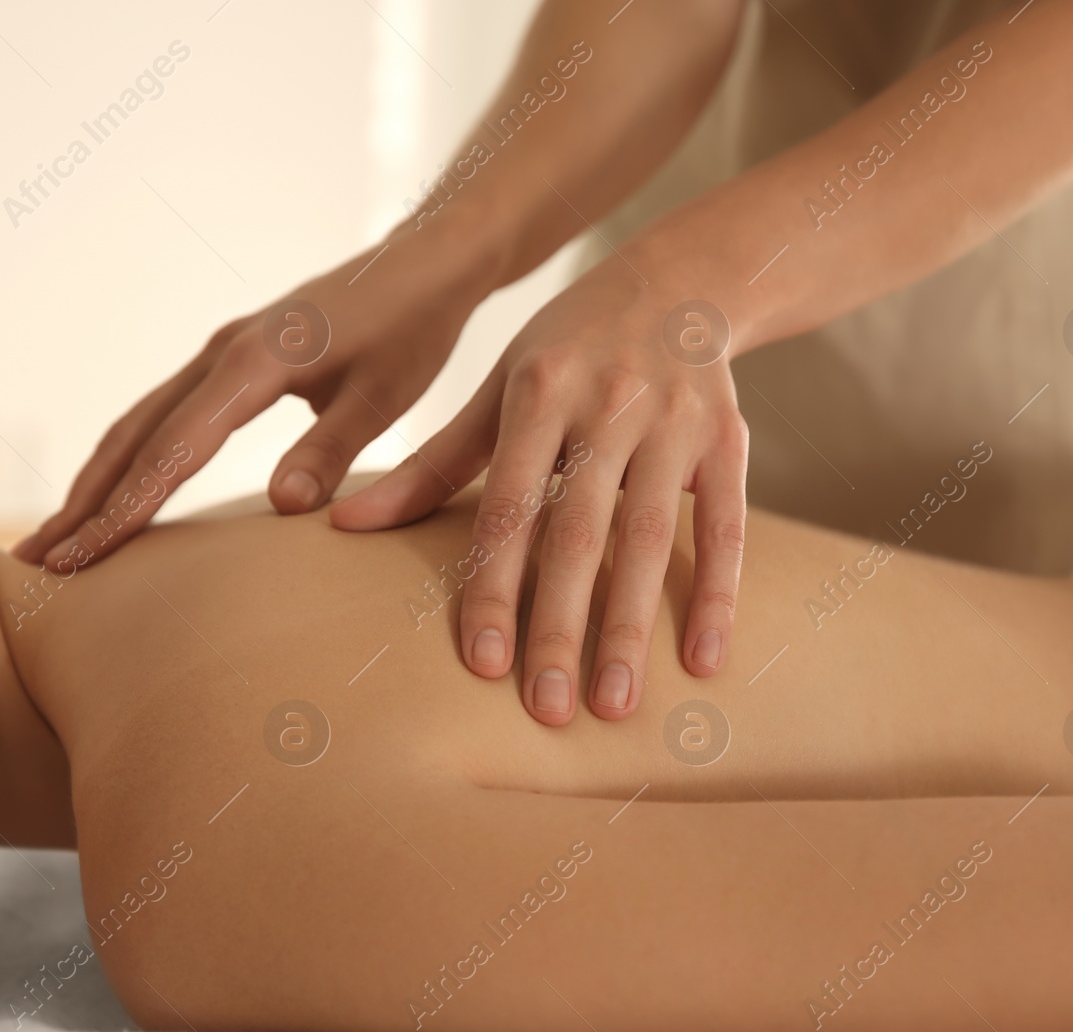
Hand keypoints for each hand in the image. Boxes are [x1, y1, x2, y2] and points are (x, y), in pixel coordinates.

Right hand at [12, 225, 502, 569]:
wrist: (423, 262)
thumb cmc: (414, 329)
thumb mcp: (385, 394)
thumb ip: (332, 446)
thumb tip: (283, 506)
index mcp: (254, 363)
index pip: (173, 450)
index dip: (124, 509)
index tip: (80, 560)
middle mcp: (222, 353)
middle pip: (133, 436)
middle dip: (83, 502)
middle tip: (35, 564)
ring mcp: (221, 351)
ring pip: (138, 422)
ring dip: (95, 480)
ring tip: (58, 537)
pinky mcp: (233, 357)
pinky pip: (163, 411)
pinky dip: (129, 455)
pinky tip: (117, 490)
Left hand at [332, 257, 748, 724]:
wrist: (678, 279)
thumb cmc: (566, 348)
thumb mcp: (496, 388)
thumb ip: (431, 463)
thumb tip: (344, 525)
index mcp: (539, 391)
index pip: (508, 504)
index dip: (493, 585)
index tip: (482, 663)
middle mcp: (608, 404)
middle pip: (580, 531)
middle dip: (561, 626)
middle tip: (546, 712)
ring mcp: (674, 420)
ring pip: (651, 536)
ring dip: (633, 626)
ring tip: (615, 706)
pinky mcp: (728, 437)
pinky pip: (726, 524)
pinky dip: (717, 593)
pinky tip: (703, 661)